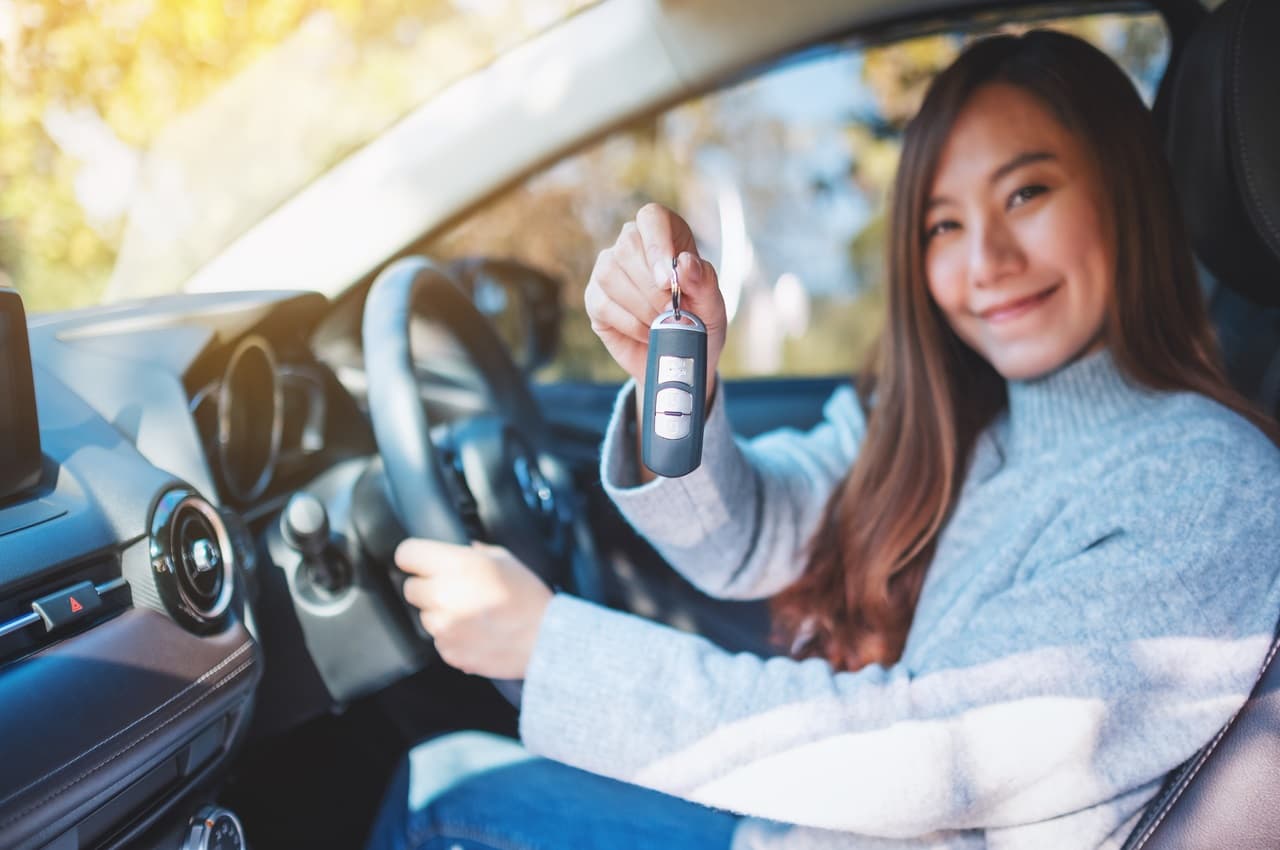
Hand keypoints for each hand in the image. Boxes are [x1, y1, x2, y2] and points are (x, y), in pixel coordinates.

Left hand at [395, 539, 552, 679]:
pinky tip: (476, 632)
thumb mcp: (506, 560)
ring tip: (471, 614)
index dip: (415, 557)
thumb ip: (478, 551)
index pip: (407, 554)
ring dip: (440, 614)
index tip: (420, 562)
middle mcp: (443, 595)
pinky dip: (452, 637)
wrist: (544, 639)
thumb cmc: (529, 598)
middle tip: (455, 590)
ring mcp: (444, 627)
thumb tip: (465, 549)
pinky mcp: (448, 652)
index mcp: (456, 566)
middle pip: (410, 588)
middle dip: (428, 587)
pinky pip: (439, 640)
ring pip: (424, 616)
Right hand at [584, 203, 727, 393]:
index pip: (652, 218)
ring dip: (641, 306)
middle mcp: (631, 245)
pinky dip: (630, 323)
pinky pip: (603, 304)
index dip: (658, 243)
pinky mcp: (595, 299)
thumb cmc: (698, 323)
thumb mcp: (713, 304)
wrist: (680, 358)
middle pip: (628, 247)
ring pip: (610, 274)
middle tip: (672, 311)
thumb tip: (684, 263)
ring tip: (662, 324)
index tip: (668, 279)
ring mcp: (608, 271)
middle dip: (652, 286)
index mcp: (665, 234)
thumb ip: (704, 281)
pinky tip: (648, 332)